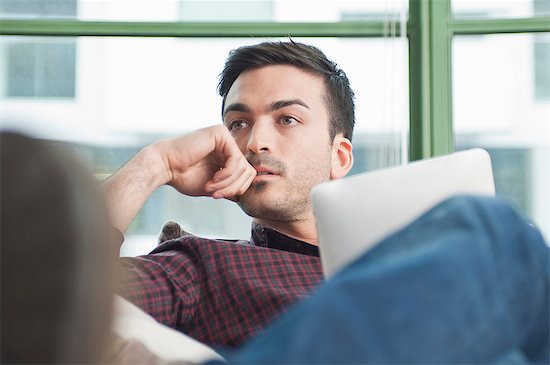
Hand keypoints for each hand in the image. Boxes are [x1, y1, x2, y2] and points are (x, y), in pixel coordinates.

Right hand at [103, 125, 255, 232]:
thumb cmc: (183, 177)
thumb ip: (229, 188)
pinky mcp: (221, 134)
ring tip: (212, 189)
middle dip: (234, 187)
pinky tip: (213, 179)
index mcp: (225, 155)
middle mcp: (227, 144)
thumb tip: (244, 196)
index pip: (246, 174)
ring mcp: (225, 137)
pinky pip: (235, 159)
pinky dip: (226, 174)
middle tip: (218, 195)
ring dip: (228, 183)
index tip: (220, 197)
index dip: (238, 189)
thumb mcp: (213, 187)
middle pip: (248, 170)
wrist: (165, 167)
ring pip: (244, 166)